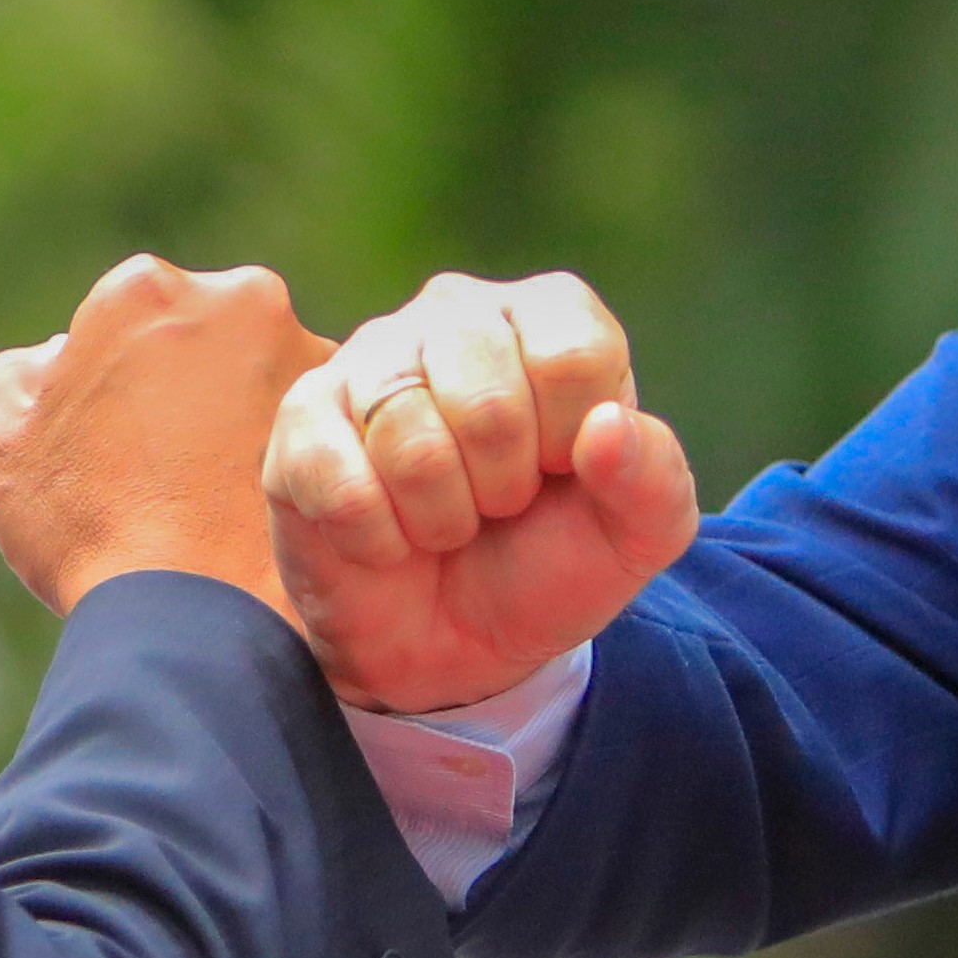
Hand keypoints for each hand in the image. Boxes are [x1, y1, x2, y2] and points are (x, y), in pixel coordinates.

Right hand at [0, 256, 335, 615]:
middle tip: (166, 460)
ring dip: (239, 407)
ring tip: (214, 489)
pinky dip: (282, 445)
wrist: (190, 609)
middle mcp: (235, 296)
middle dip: (184, 378)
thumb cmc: (82, 526)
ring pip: (262, 368)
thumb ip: (22, 374)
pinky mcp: (346, 416)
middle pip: (201, 329)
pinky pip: (306, 418)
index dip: (111, 380)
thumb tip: (61, 358)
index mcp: (142, 290)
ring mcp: (304, 353)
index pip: (122, 317)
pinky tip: (253, 501)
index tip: (114, 436)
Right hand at [262, 269, 700, 714]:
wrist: (452, 644)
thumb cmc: (545, 564)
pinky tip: (385, 537)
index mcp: (549, 318)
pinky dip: (376, 538)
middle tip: (495, 506)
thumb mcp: (634, 539)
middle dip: (501, 490)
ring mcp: (370, 358)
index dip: (572, 447)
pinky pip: (341, 481)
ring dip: (439, 519)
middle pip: (490, 403)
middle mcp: (456, 313)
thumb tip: (608, 428)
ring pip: (410, 442)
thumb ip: (655, 482)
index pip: (572, 358)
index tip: (560, 475)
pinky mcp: (302, 417)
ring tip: (443, 522)